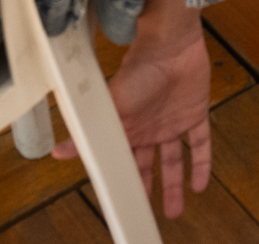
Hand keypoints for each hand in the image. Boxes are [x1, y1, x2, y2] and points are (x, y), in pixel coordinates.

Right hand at [51, 2, 212, 217]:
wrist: (170, 46)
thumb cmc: (137, 71)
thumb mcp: (110, 106)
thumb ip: (88, 132)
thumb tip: (57, 152)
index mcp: (127, 127)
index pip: (124, 160)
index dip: (125, 181)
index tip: (124, 203)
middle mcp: (148, 127)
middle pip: (148, 164)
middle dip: (148, 188)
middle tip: (149, 212)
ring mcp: (172, 121)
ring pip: (173, 159)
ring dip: (175, 184)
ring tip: (175, 209)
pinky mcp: (195, 113)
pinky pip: (199, 143)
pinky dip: (201, 164)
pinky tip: (200, 184)